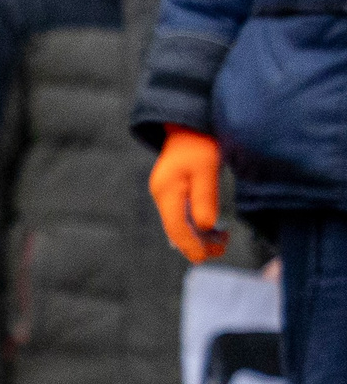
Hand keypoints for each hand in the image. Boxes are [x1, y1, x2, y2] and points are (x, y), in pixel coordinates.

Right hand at [149, 125, 228, 262]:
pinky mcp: (172, 190)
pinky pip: (181, 215)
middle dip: (196, 244)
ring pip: (178, 224)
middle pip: (175, 229)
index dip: (191, 245)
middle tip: (221, 251)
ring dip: (197, 236)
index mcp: (167, 191)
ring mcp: (165, 193)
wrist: (188, 125)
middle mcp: (161, 195)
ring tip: (221, 242)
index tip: (205, 258)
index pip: (176, 227)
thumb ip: (205, 199)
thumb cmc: (200, 144)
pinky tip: (211, 228)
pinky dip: (195, 225)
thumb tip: (205, 227)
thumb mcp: (207, 169)